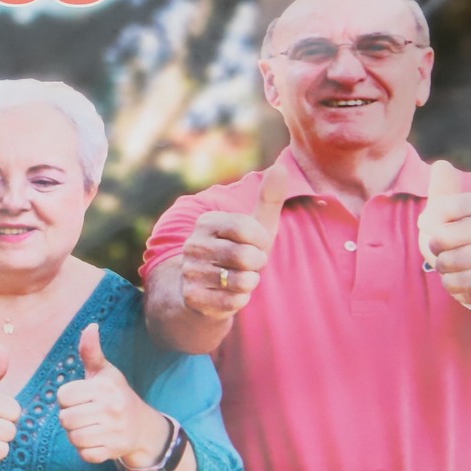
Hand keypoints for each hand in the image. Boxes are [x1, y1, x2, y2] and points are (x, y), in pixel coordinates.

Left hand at [58, 325, 168, 467]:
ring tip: (86, 427)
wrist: (143, 426)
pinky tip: (95, 440)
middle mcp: (111, 408)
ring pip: (74, 438)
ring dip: (75, 435)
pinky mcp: (115, 450)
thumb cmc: (116, 394)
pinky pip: (85, 454)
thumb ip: (91, 351)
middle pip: (66, 419)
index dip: (66, 398)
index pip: (64, 396)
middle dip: (69, 418)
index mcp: (104, 387)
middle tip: (81, 415)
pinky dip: (85, 450)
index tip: (78, 398)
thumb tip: (90, 326)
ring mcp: (115, 431)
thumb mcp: (105, 372)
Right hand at [178, 162, 292, 321]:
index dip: (261, 241)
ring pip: (243, 281)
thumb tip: (280, 168)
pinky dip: (240, 300)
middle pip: (247, 257)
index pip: (249, 228)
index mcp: (206, 222)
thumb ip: (269, 198)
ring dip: (250, 283)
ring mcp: (190, 271)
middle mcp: (193, 245)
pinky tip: (229, 294)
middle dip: (257, 264)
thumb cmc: (239, 252)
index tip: (255, 244)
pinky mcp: (192, 297)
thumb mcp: (257, 226)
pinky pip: (234, 302)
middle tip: (246, 265)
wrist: (206, 290)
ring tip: (237, 278)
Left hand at [418, 160, 470, 309]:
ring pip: (446, 262)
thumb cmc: (462, 239)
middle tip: (450, 250)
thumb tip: (442, 164)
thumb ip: (443, 190)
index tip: (438, 226)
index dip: (428, 223)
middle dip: (435, 249)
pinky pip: (454, 282)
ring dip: (444, 268)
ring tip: (460, 264)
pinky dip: (452, 284)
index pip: (438, 209)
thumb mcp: (449, 212)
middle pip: (440, 237)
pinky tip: (466, 279)